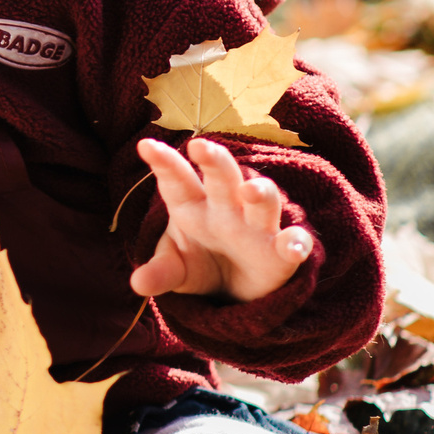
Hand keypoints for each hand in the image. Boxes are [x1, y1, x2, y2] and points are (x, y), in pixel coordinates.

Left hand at [127, 136, 313, 303]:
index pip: (177, 181)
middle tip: (199, 145)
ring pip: (262, 201)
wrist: (234, 287)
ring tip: (250, 189)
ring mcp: (256, 227)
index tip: (145, 146)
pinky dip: (296, 242)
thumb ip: (161, 273)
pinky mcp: (280, 252)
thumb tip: (137, 284)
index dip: (164, 163)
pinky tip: (294, 246)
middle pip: (222, 178)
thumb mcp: (176, 270)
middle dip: (213, 161)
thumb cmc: (199, 263)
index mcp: (192, 206)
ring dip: (260, 192)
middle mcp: (226, 209)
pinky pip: (292, 242)